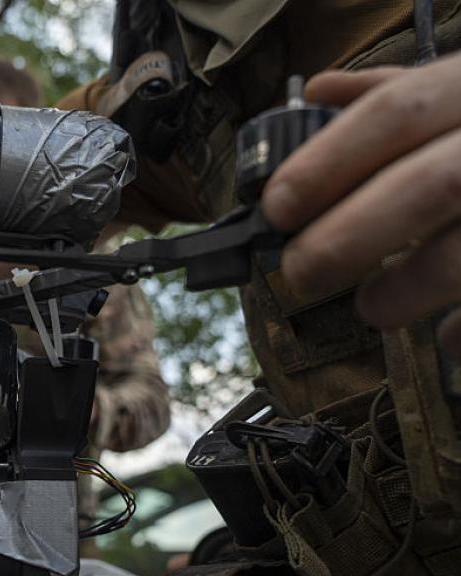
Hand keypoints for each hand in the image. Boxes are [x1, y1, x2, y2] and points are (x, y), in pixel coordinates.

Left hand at [261, 53, 460, 357]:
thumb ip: (400, 91)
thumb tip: (320, 93)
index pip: (398, 112)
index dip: (328, 162)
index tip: (276, 208)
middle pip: (431, 186)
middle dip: (350, 236)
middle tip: (300, 270)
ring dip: (409, 287)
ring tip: (371, 307)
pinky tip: (451, 340)